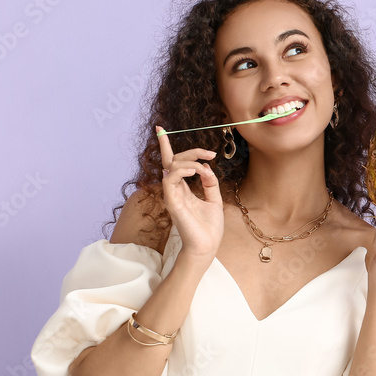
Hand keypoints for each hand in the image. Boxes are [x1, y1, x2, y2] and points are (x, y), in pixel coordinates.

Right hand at [156, 127, 224, 259]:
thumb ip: (210, 183)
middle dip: (190, 151)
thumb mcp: (214, 200)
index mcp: (183, 189)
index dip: (166, 146)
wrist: (207, 246)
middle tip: (210, 153)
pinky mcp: (172, 202)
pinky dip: (183, 170)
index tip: (160, 129)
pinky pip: (170, 179)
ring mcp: (172, 196)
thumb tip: (206, 167)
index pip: (172, 163)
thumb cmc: (209, 228)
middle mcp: (175, 190)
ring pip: (171, 167)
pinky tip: (196, 171)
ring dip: (189, 161)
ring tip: (203, 168)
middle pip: (173, 161)